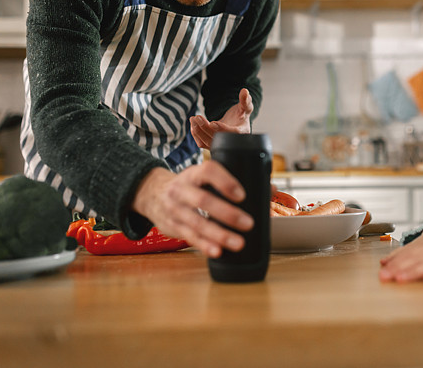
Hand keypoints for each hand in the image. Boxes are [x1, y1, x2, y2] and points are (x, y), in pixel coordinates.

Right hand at [132, 163, 252, 257]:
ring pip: (197, 223)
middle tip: (249, 223)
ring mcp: (175, 209)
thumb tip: (271, 188)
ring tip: (239, 243)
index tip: (242, 194)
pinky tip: (218, 252)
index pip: (208, 171)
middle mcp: (181, 190)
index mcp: (193, 174)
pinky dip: (204, 245)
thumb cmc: (190, 185)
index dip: (225, 181)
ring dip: (219, 234)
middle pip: (203, 200)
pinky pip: (189, 237)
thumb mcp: (204, 178)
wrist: (151, 194)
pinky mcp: (173, 226)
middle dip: (227, 213)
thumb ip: (234, 182)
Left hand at [190, 88, 253, 148]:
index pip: (232, 133)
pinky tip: (193, 124)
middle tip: (197, 117)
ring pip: (208, 142)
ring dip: (198, 132)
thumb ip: (245, 100)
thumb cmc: (242, 114)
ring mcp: (221, 144)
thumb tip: (244, 91)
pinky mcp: (212, 144)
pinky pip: (202, 143)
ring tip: (193, 119)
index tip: (212, 123)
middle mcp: (231, 141)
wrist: (236, 123)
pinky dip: (196, 135)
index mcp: (242, 132)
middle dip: (206, 128)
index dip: (222, 129)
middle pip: (217, 139)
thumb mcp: (245, 106)